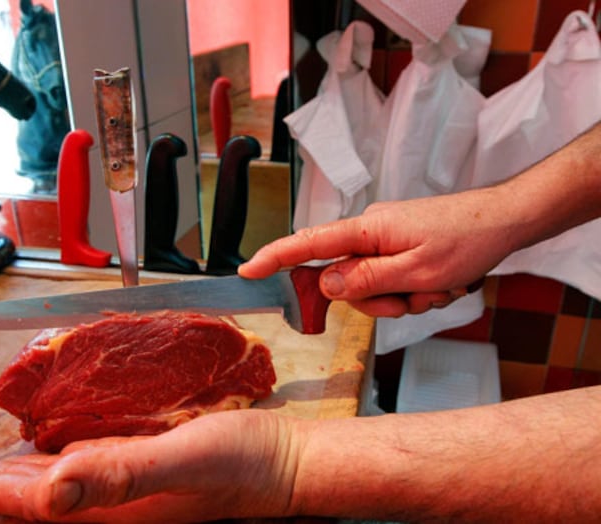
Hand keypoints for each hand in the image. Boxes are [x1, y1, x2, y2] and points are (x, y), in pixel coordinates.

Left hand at [0, 410, 303, 522]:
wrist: (284, 459)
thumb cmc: (241, 462)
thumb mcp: (183, 461)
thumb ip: (120, 474)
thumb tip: (51, 492)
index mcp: (119, 510)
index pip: (43, 507)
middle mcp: (122, 505)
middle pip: (49, 503)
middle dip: (6, 492)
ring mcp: (137, 490)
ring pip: (71, 487)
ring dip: (34, 479)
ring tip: (4, 469)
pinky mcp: (152, 470)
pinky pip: (98, 468)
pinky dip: (70, 461)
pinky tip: (67, 452)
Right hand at [239, 189, 513, 316]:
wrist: (505, 222)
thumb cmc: (466, 240)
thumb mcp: (415, 271)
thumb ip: (365, 280)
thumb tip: (324, 285)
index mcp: (367, 229)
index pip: (309, 244)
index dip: (275, 258)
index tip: (247, 270)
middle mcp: (370, 233)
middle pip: (344, 280)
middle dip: (376, 301)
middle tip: (410, 300)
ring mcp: (385, 242)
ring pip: (371, 288)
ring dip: (403, 299)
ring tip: (436, 289)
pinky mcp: (400, 250)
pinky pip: (392, 283)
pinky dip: (415, 292)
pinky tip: (441, 284)